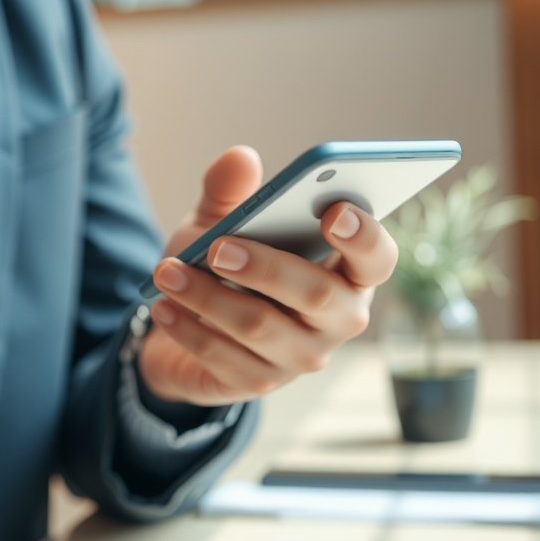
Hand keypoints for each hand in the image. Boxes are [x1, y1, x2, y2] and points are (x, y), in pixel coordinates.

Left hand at [138, 146, 397, 406]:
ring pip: (259, 327)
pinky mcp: (258, 383)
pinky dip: (188, 328)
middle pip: (318, 296)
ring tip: (165, 270)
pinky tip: (161, 305)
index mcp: (346, 271)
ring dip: (207, 296)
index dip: (364, 237)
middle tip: (218, 248)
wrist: (187, 326)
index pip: (378, 259)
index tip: (332, 211)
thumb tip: (239, 157)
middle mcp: (336, 319)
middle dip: (266, 268)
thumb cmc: (224, 266)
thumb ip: (232, 192)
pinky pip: (223, 358)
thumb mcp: (223, 223)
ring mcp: (300, 357)